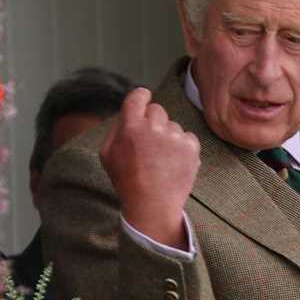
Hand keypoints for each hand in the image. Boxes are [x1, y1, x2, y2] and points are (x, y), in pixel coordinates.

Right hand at [99, 87, 199, 248]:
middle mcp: (154, 127)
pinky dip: (183, 146)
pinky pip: (188, 137)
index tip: (144, 97)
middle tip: (151, 140)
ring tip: (162, 158)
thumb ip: (117, 130)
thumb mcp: (108, 153)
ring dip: (168, 136)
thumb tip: (129, 115)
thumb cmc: (127, 180)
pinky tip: (175, 161)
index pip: (137, 98)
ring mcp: (174, 136)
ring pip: (173, 125)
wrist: (153, 204)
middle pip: (157, 110)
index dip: (141, 96)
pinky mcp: (191, 147)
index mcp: (130, 126)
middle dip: (153, 121)